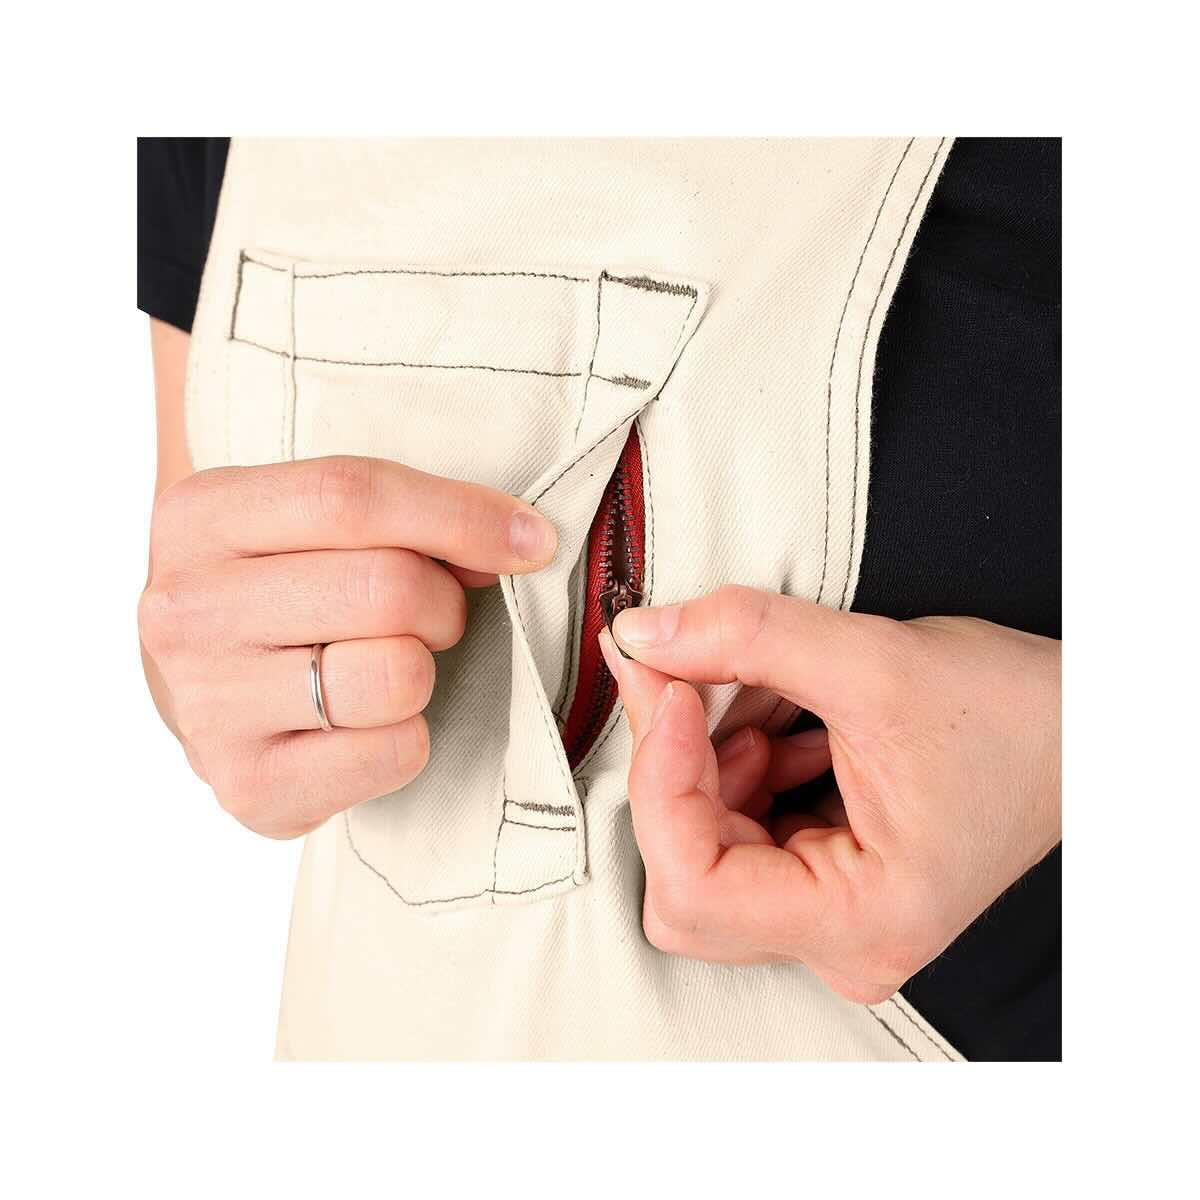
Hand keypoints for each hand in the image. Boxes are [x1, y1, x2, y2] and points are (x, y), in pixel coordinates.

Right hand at [139, 456, 556, 837]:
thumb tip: (520, 541)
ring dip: (425, 669)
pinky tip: (373, 722)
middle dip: (443, 602)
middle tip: (433, 615)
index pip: (352, 495)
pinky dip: (410, 734)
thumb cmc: (284, 587)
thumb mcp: (310, 522)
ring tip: (395, 664)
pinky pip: (394, 750)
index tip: (531, 539)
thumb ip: (399, 512)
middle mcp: (186, 612)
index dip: (461, 515)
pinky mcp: (248, 786)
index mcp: (200, 517)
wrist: (206, 685)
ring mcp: (208, 706)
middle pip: (387, 589)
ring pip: (395, 675)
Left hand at [601, 585, 1059, 1002]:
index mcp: (863, 918)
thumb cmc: (1011, 715)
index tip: (666, 690)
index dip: (658, 780)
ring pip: (701, 854)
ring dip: (705, 764)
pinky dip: (732, 773)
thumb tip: (641, 635)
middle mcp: (841, 943)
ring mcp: (831, 921)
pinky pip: (735, 840)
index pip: (692, 885)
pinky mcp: (825, 887)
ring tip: (756, 696)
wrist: (1080, 731)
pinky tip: (773, 725)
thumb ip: (744, 639)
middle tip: (686, 680)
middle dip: (677, 772)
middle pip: (684, 878)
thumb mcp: (874, 661)